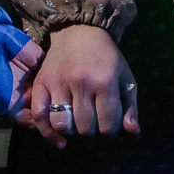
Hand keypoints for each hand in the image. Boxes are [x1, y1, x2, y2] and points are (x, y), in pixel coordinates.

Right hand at [21, 24, 137, 148]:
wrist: (80, 32)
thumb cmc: (107, 58)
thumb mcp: (125, 78)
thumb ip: (130, 107)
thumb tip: (133, 133)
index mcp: (105, 81)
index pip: (108, 124)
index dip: (110, 131)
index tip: (110, 126)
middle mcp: (81, 83)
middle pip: (85, 128)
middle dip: (92, 132)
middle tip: (94, 124)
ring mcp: (58, 83)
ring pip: (62, 125)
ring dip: (72, 132)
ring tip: (79, 125)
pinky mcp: (41, 84)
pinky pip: (39, 116)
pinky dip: (48, 133)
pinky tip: (61, 140)